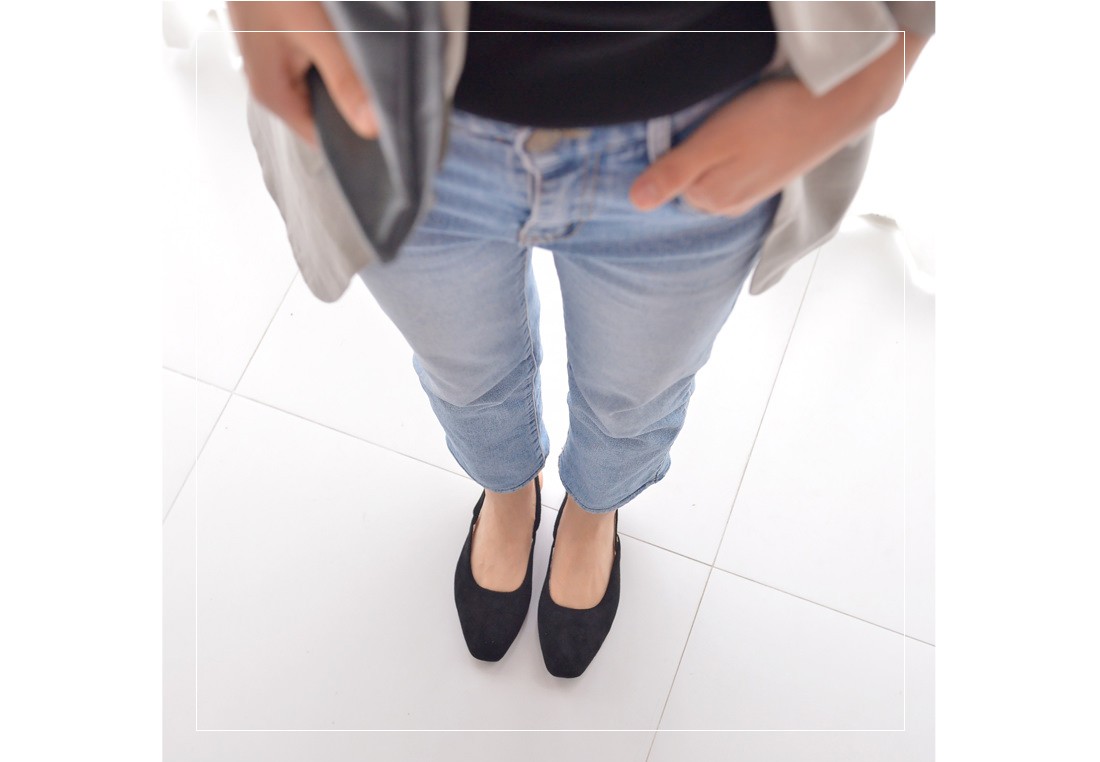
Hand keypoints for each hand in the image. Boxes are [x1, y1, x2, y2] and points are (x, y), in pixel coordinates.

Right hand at [226, 1, 376, 145]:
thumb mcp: (317, 33)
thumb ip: (345, 80)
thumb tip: (372, 126)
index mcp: (273, 93)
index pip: (321, 140)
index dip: (354, 139)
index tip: (387, 134)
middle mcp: (271, 84)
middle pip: (323, 115)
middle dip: (354, 107)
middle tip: (386, 95)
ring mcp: (276, 63)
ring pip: (322, 88)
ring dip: (346, 81)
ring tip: (364, 64)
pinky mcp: (283, 44)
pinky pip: (316, 65)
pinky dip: (335, 60)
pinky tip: (348, 47)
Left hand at [630, 33, 927, 216]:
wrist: (836, 105)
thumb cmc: (773, 117)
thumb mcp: (714, 141)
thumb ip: (674, 172)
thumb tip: (636, 202)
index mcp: (712, 200)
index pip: (668, 180)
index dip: (675, 150)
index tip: (695, 127)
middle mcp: (730, 206)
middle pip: (689, 179)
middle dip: (694, 153)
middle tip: (717, 123)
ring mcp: (751, 194)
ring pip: (713, 173)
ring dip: (716, 151)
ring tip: (736, 125)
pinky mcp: (768, 179)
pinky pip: (736, 168)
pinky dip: (735, 151)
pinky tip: (751, 133)